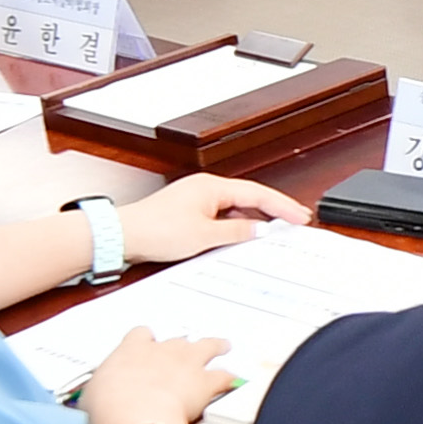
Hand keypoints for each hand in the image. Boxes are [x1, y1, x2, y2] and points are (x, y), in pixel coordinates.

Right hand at [83, 326, 236, 423]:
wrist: (134, 414)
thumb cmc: (108, 407)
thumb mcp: (92, 397)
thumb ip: (100, 393)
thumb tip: (95, 403)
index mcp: (131, 349)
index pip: (140, 335)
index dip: (145, 340)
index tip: (146, 344)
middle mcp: (161, 350)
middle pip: (176, 339)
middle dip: (181, 344)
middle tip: (185, 347)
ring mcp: (186, 363)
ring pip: (207, 346)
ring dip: (216, 346)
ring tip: (224, 345)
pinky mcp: (205, 382)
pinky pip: (223, 376)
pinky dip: (229, 378)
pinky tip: (234, 380)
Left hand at [123, 171, 305, 262]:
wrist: (122, 236)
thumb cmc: (154, 230)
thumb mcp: (204, 235)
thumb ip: (236, 231)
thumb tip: (259, 229)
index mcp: (211, 186)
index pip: (257, 193)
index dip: (282, 206)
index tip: (300, 215)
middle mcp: (205, 189)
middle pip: (248, 197)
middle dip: (273, 210)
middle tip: (296, 221)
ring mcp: (196, 200)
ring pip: (235, 207)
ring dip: (254, 219)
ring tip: (275, 232)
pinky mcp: (188, 213)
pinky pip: (221, 216)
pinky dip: (236, 225)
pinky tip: (243, 237)